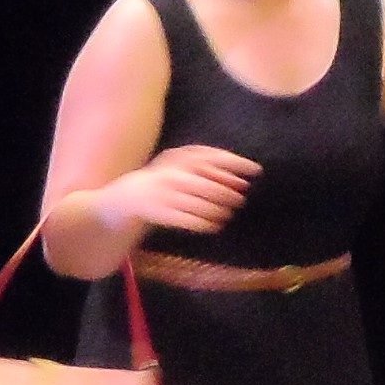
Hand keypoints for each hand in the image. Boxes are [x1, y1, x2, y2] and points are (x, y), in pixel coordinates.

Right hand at [117, 144, 258, 234]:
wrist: (128, 198)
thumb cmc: (163, 182)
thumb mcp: (180, 166)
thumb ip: (204, 166)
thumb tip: (239, 178)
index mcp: (177, 159)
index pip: (212, 158)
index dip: (236, 163)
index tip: (256, 170)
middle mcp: (171, 175)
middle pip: (208, 184)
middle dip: (228, 192)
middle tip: (240, 198)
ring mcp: (164, 195)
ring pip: (199, 204)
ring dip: (218, 211)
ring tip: (228, 214)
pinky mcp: (160, 213)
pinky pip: (187, 220)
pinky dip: (204, 224)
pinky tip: (214, 227)